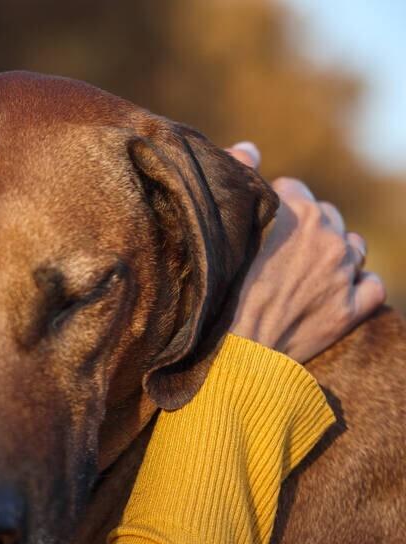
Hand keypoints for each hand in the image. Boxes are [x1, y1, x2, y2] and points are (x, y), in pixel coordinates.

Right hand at [226, 142, 385, 362]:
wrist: (234, 350)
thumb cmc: (218, 290)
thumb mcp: (224, 229)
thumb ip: (238, 178)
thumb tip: (249, 147)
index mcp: (297, 213)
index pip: (294, 189)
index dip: (274, 205)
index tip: (260, 225)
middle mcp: (328, 238)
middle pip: (327, 216)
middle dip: (309, 228)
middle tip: (280, 251)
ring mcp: (344, 274)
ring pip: (354, 247)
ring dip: (337, 254)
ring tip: (309, 271)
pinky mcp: (352, 309)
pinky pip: (372, 285)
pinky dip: (358, 286)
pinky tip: (337, 292)